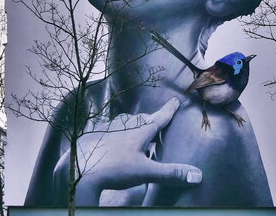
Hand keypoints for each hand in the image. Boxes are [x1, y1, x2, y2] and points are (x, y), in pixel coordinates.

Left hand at [52, 98, 200, 205]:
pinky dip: (112, 132)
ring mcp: (107, 129)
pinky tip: (109, 139)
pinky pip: (106, 129)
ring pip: (123, 122)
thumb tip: (197, 175)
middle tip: (156, 120)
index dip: (168, 110)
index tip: (175, 100)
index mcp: (140, 131)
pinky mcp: (92, 136)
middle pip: (141, 119)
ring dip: (131, 124)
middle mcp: (124, 126)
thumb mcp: (146, 172)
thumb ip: (170, 173)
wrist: (78, 170)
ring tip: (133, 130)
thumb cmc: (114, 169)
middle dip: (149, 119)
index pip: (159, 118)